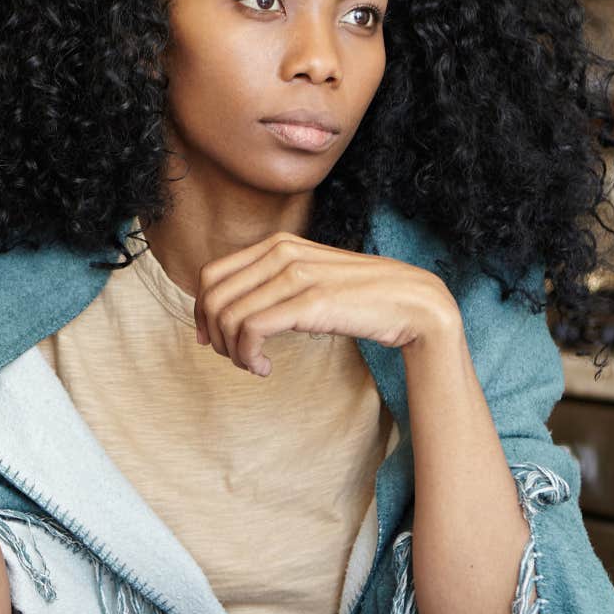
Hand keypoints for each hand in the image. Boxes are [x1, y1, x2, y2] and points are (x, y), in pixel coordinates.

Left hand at [193, 232, 458, 375]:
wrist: (411, 303)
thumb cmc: (356, 299)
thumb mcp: (307, 281)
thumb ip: (271, 286)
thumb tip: (225, 315)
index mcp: (276, 244)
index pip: (210, 275)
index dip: (201, 311)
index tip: (212, 339)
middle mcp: (281, 253)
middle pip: (213, 297)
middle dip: (213, 335)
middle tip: (234, 358)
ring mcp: (296, 274)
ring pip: (229, 316)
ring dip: (232, 351)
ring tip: (252, 365)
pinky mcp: (309, 301)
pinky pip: (252, 330)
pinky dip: (248, 356)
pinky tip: (264, 368)